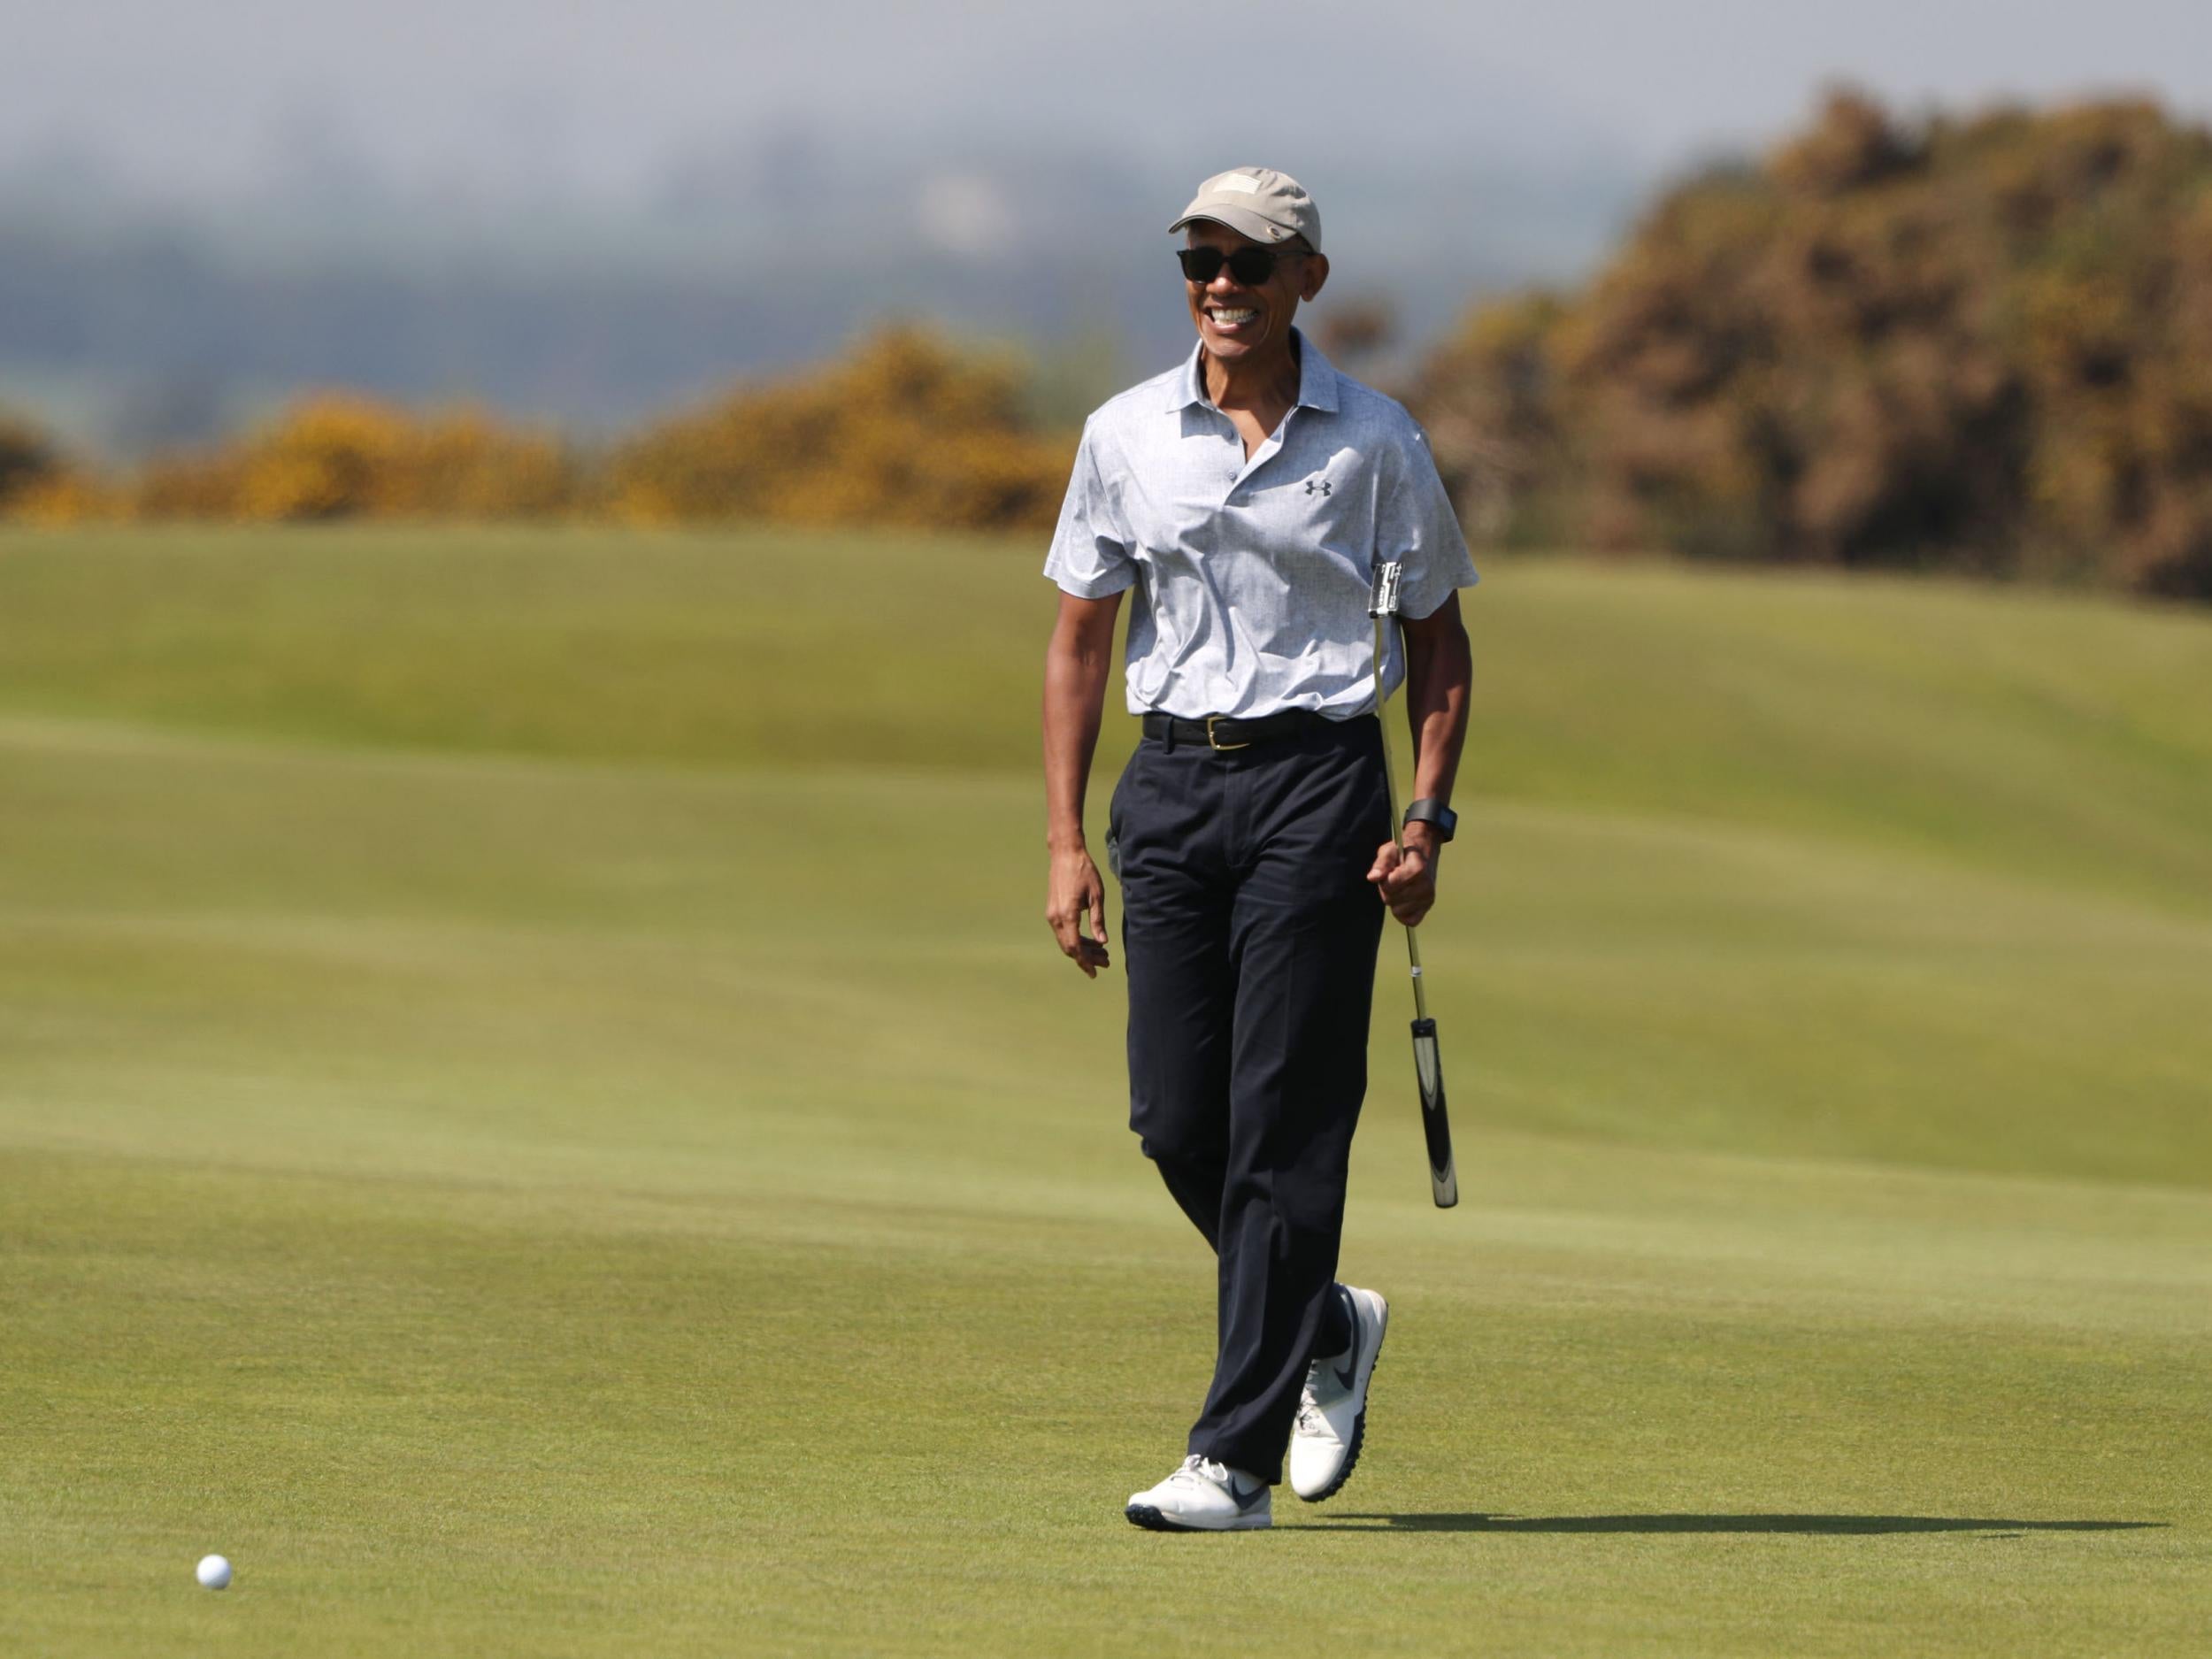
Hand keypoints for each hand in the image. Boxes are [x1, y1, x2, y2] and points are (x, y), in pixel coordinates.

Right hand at [1046, 845, 1111, 976]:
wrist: (1065, 854)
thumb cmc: (1084, 872)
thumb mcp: (1097, 896)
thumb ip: (1098, 920)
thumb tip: (1102, 941)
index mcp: (1067, 915)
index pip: (1075, 947)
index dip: (1085, 961)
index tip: (1095, 972)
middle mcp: (1056, 917)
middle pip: (1069, 947)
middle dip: (1086, 958)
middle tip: (1105, 962)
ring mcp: (1051, 914)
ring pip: (1066, 940)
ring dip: (1082, 949)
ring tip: (1102, 953)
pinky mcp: (1052, 910)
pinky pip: (1063, 932)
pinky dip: (1076, 939)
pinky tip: (1091, 940)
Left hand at [1367, 824, 1439, 925]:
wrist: (1423, 852)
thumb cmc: (1402, 851)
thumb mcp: (1389, 850)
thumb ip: (1381, 863)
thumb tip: (1372, 877)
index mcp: (1418, 869)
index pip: (1390, 885)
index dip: (1384, 878)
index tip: (1391, 870)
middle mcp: (1426, 886)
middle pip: (1391, 899)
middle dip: (1387, 889)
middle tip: (1395, 878)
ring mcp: (1428, 898)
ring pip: (1397, 911)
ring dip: (1394, 900)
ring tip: (1401, 886)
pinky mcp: (1427, 908)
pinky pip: (1409, 920)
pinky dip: (1403, 913)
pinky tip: (1404, 899)